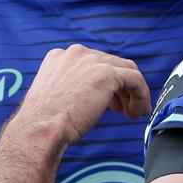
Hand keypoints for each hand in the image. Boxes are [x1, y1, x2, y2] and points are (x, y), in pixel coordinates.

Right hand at [17, 45, 151, 146]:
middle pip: (112, 64)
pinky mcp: (107, 73)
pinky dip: (141, 95)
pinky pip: (136, 80)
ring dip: (133, 92)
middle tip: (123, 109)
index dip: (105, 83)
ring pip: (127, 70)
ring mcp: (92, 61)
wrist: (41, 128)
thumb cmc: (45, 122)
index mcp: (61, 57)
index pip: (94, 63)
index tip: (110, 102)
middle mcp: (76, 53)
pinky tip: (136, 112)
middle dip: (120, 88)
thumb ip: (72, 87)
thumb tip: (93, 96)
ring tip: (132, 113)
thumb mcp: (56, 96)